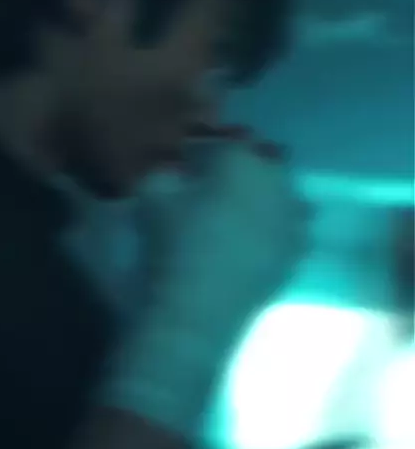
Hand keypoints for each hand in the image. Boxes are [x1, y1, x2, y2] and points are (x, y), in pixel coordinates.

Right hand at [138, 130, 303, 346]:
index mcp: (241, 160)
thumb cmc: (172, 243)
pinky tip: (258, 242)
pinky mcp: (297, 254)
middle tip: (221, 184)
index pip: (230, 141)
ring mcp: (292, 219)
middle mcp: (276, 182)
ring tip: (244, 212)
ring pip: (285, 195)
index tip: (196, 160)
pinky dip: (278, 230)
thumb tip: (177, 170)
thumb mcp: (152, 196)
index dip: (212, 148)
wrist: (198, 307)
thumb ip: (166, 172)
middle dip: (247, 168)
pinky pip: (292, 230)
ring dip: (268, 197)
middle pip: (267, 162)